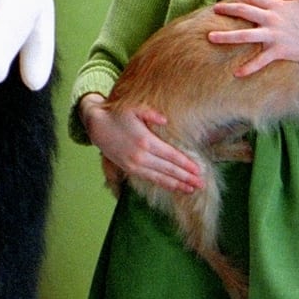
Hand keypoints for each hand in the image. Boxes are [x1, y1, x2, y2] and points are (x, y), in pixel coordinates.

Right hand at [79, 94, 202, 193]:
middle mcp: (141, 155)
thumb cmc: (118, 114)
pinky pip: (150, 179)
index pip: (171, 155)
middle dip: (186, 177)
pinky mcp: (129, 169)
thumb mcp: (134, 108)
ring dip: (177, 184)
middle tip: (201, 184)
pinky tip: (174, 187)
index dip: (186, 164)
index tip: (198, 171)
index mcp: (145, 140)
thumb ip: (151, 113)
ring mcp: (134, 164)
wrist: (96, 125)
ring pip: (160, 178)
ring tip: (192, 190)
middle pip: (169, 169)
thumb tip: (165, 120)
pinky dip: (164, 184)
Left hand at [208, 0, 298, 77]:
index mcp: (277, 6)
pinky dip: (248, 67)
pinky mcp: (278, 51)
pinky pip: (260, 60)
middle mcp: (272, 19)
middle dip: (227, 10)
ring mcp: (273, 35)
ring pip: (245, 35)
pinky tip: (236, 73)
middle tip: (214, 9)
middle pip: (243, 11)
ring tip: (210, 37)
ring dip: (226, 36)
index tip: (234, 0)